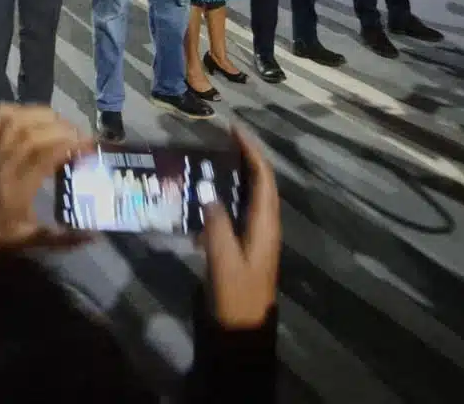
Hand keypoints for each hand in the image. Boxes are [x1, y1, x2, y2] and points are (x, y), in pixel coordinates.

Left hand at [0, 105, 97, 250]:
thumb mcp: (29, 241)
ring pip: (16, 121)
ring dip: (44, 117)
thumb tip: (94, 236)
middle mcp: (4, 164)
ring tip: (63, 125)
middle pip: (32, 134)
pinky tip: (32, 115)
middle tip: (82, 138)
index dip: (68, 145)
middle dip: (62, 129)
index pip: (43, 156)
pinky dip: (15, 110)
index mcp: (16, 188)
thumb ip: (61, 239)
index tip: (89, 146)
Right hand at [199, 126, 280, 329]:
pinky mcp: (241, 249)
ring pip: (246, 198)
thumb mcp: (224, 261)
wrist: (242, 334)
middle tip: (218, 140)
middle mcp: (264, 226)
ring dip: (231, 178)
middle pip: (258, 184)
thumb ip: (217, 224)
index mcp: (266, 225)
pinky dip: (220, 201)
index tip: (233, 129)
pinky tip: (198, 201)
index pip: (263, 178)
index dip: (251, 152)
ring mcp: (254, 238)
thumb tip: (208, 191)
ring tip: (206, 162)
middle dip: (242, 159)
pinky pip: (234, 215)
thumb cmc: (237, 297)